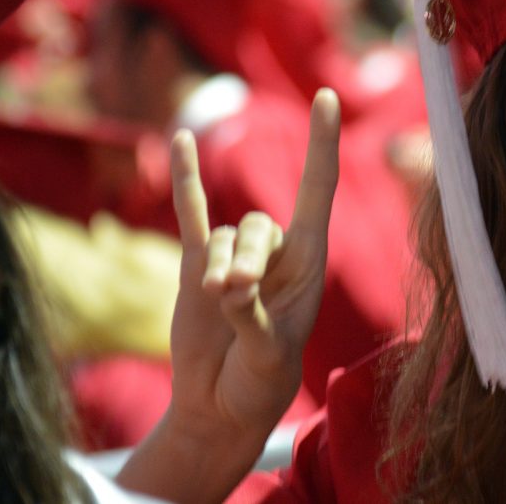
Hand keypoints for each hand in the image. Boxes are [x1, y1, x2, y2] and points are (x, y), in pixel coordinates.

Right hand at [166, 88, 339, 437]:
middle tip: (235, 297)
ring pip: (224, 236)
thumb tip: (231, 285)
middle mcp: (276, 254)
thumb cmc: (259, 387)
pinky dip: (186, 180)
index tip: (327, 98)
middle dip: (246, 259)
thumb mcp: (266, 358)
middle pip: (260, 226)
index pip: (316, 192)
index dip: (321, 146)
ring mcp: (234, 258)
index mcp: (309, 266)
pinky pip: (190, 215)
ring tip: (219, 303)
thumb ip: (253, 319)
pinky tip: (178, 139)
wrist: (220, 407)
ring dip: (220, 265)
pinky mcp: (196, 266)